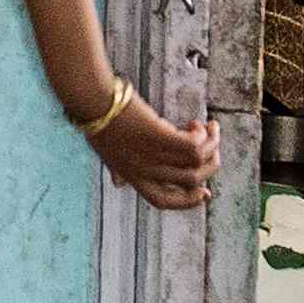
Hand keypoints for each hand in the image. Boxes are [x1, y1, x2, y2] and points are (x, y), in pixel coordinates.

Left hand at [79, 90, 221, 211]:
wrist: (91, 100)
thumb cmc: (98, 122)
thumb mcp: (107, 154)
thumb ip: (117, 170)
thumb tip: (118, 183)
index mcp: (133, 178)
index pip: (164, 201)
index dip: (188, 202)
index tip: (206, 193)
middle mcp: (145, 171)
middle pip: (191, 180)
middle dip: (210, 165)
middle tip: (212, 146)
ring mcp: (152, 155)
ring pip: (197, 160)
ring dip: (211, 143)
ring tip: (209, 128)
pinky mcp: (159, 136)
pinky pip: (194, 144)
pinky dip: (203, 135)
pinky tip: (200, 124)